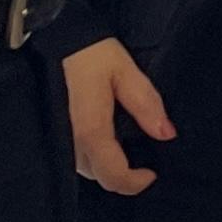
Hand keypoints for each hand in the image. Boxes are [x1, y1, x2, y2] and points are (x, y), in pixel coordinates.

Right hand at [63, 37, 173, 195]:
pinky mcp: (54, 132)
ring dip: (107, 167)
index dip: (134, 183)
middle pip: (99, 176)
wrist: (58, 38)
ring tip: (128, 152)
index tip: (152, 174)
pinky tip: (109, 142)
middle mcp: (69, 141)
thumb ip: (146, 104)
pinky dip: (94, 157)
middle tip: (144, 162)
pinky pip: (75, 157)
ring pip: (85, 169)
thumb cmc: (92, 53)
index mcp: (90, 129)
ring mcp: (58, 139)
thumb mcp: (126, 72)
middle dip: (123, 177)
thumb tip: (167, 134)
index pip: (112, 174)